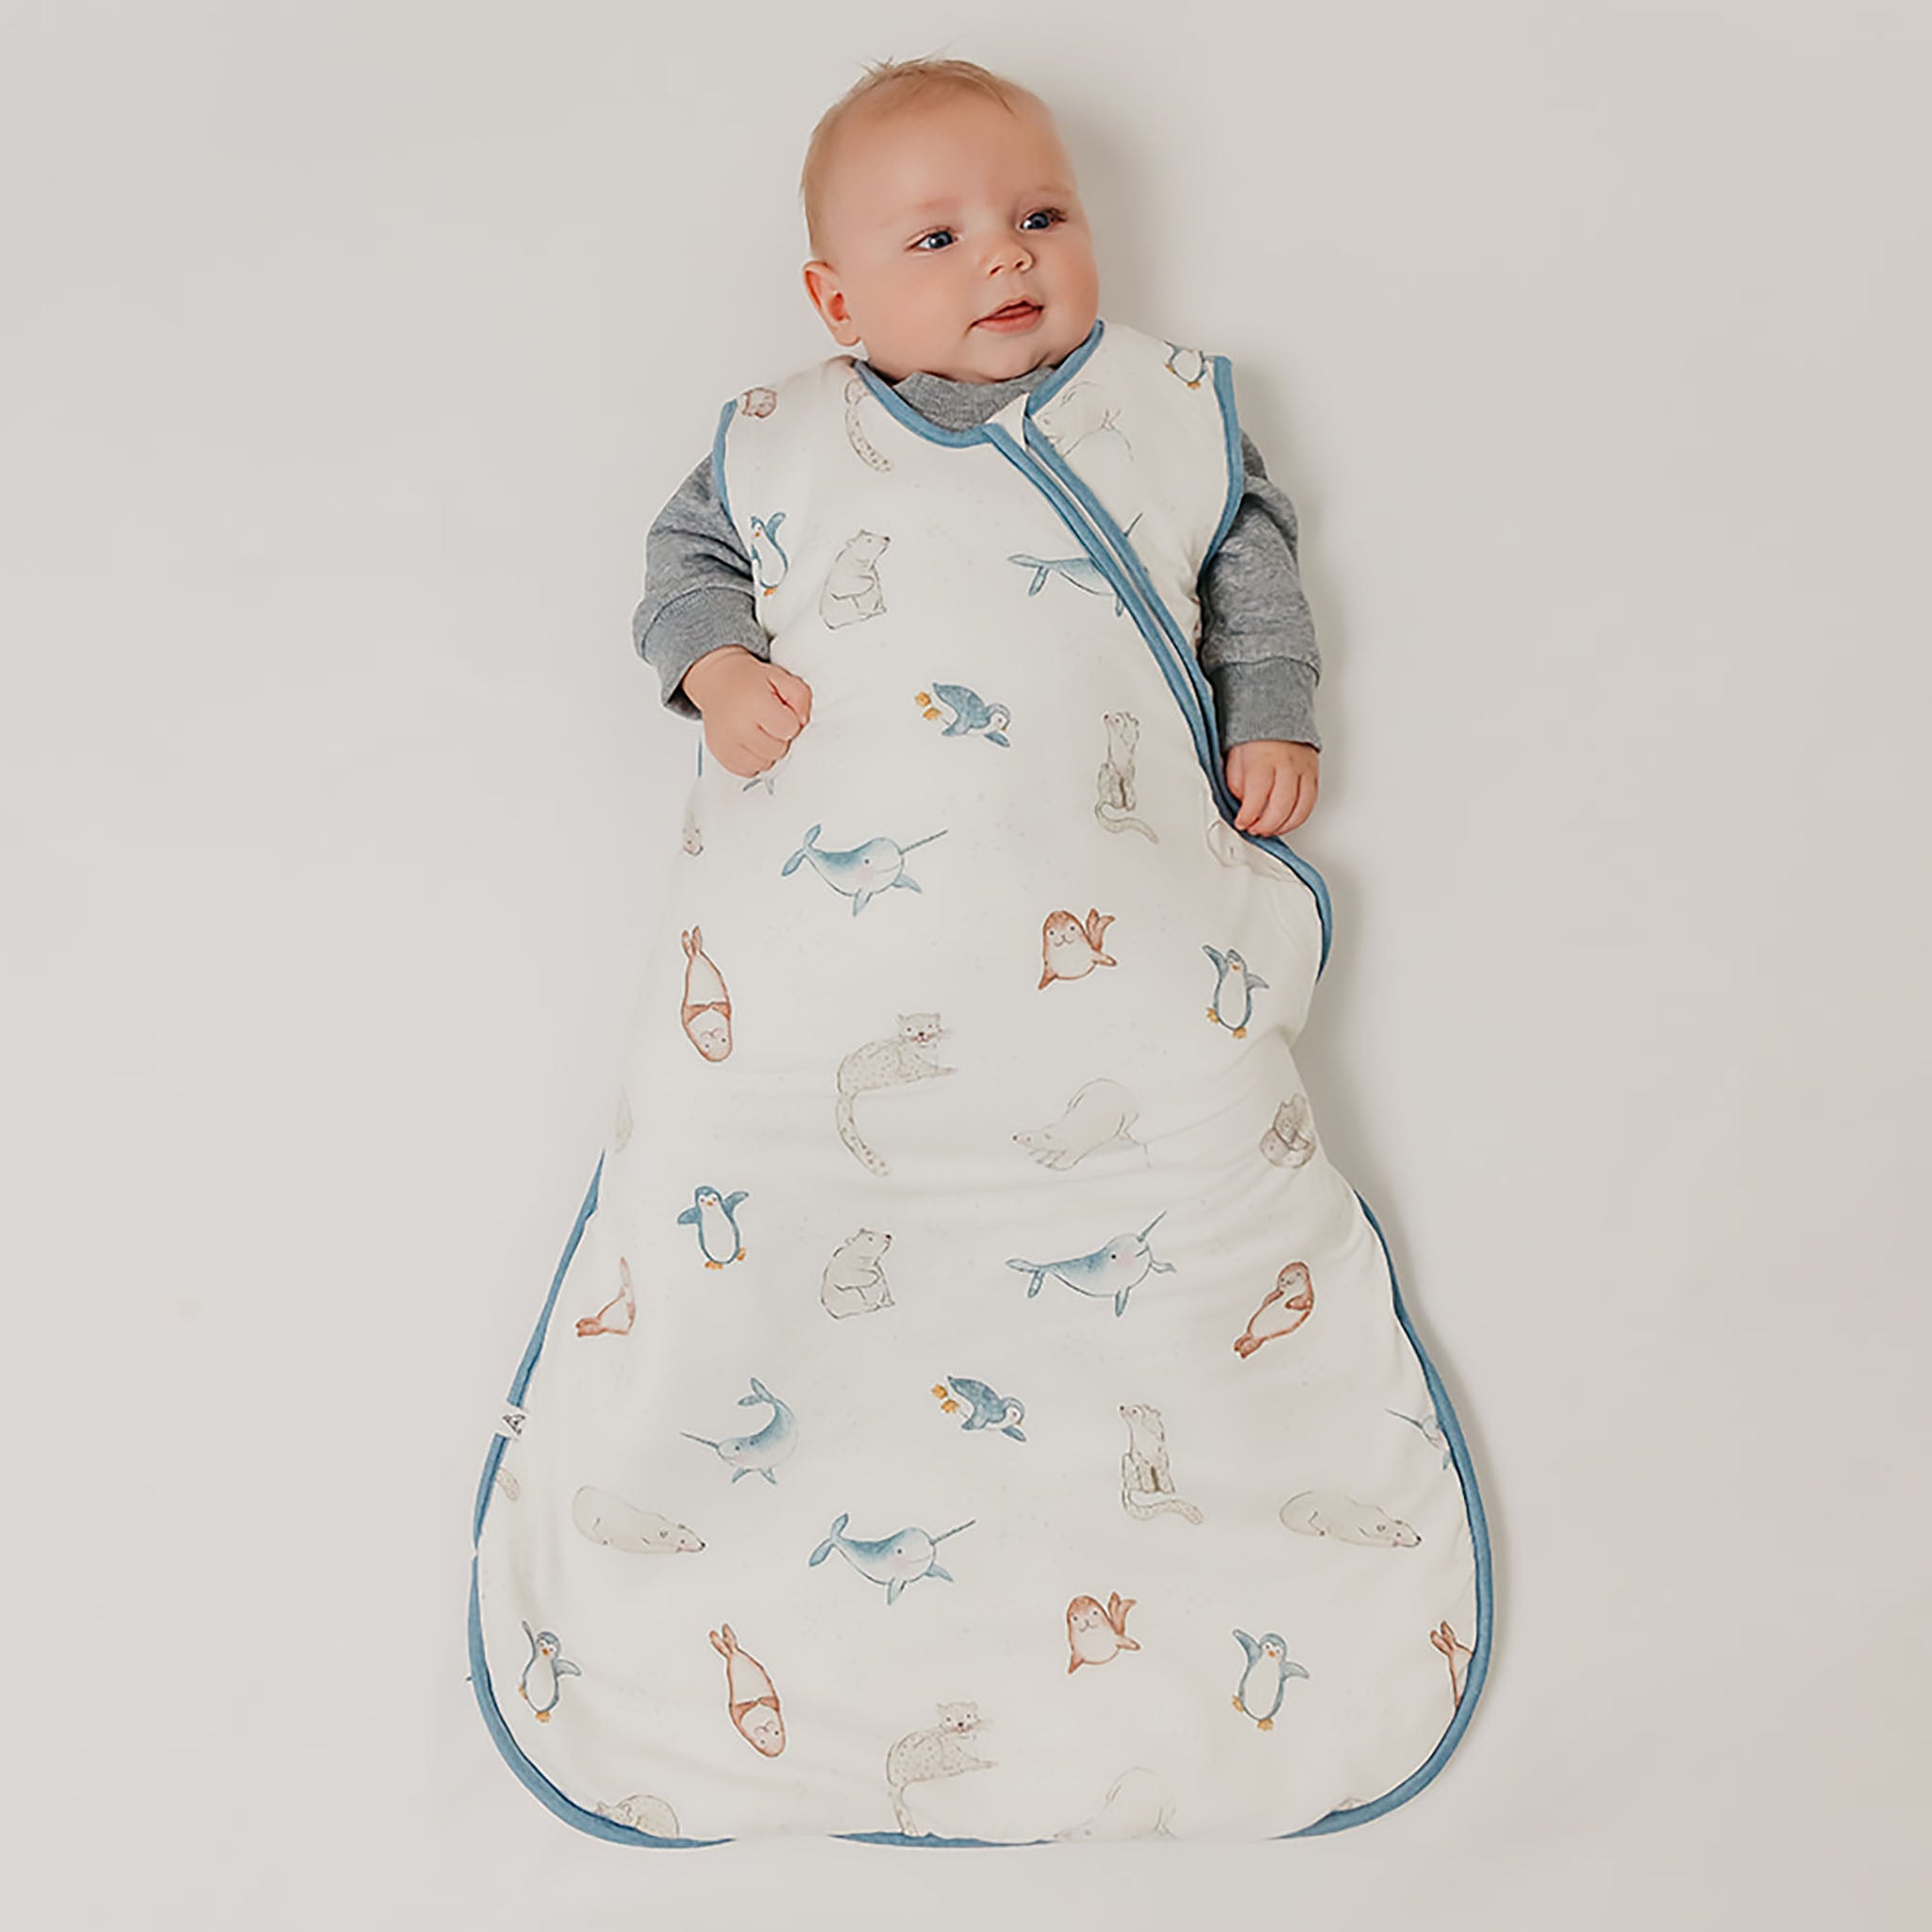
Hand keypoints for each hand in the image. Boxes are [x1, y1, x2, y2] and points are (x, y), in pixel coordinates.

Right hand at [681, 646, 813, 777]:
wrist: (718, 683)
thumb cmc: (749, 682)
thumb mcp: (781, 677)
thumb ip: (800, 696)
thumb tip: (802, 721)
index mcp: (755, 703)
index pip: (790, 729)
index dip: (789, 721)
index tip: (779, 712)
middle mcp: (738, 726)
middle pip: (778, 750)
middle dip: (778, 737)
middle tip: (767, 720)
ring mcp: (727, 743)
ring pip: (765, 764)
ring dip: (766, 751)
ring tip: (758, 731)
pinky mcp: (721, 755)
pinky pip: (749, 770)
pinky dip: (753, 760)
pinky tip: (749, 741)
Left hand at [1225, 739, 1318, 836]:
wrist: (1276, 713)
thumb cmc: (1255, 737)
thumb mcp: (1235, 758)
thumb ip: (1237, 783)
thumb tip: (1242, 805)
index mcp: (1265, 759)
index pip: (1258, 796)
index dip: (1248, 815)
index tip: (1241, 822)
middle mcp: (1288, 765)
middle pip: (1281, 806)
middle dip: (1266, 825)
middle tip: (1255, 829)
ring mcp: (1304, 770)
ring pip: (1300, 809)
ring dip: (1283, 826)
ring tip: (1269, 829)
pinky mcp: (1314, 774)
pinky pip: (1311, 803)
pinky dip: (1298, 818)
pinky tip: (1285, 822)